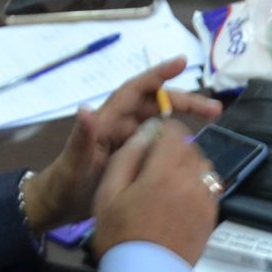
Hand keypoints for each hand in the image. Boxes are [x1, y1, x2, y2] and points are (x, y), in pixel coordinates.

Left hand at [28, 57, 224, 229]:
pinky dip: (177, 141)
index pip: (136, 90)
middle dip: (186, 102)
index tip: (182, 63)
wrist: (56, 209)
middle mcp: (120, 126)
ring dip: (186, 120)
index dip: (158, 75)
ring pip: (161, 123)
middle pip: (157, 105)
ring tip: (212, 123)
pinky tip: (193, 148)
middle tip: (214, 110)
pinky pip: (159, 143)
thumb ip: (80, 138)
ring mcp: (128, 142)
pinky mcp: (134, 158)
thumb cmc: (61, 184)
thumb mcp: (71, 163)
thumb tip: (86, 108)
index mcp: (107, 122)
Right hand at [90, 117, 221, 265]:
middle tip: (153, 169)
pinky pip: (209, 188)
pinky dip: (197, 188)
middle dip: (174, 150)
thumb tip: (144, 133)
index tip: (151, 143)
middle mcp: (191, 180)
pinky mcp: (212, 215)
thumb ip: (126, 157)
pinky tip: (178, 203)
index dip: (162, 132)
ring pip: (202, 167)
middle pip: (190, 148)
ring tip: (167, 186)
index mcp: (164, 171)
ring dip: (188, 168)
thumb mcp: (108, 194)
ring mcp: (206, 198)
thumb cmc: (120, 235)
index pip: (174, 132)